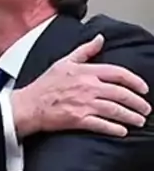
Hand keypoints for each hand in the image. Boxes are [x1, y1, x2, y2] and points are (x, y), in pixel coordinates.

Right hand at [12, 34, 150, 137]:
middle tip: (145, 109)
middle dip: (137, 102)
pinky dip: (114, 129)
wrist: (29, 105)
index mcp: (86, 72)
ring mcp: (84, 104)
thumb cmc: (44, 85)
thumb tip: (100, 38)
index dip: (135, 81)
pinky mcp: (78, 119)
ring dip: (130, 117)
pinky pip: (102, 125)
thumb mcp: (64, 61)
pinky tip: (122, 131)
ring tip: (139, 121)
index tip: (143, 88)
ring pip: (115, 110)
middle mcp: (88, 87)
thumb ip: (85, 50)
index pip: (118, 74)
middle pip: (121, 94)